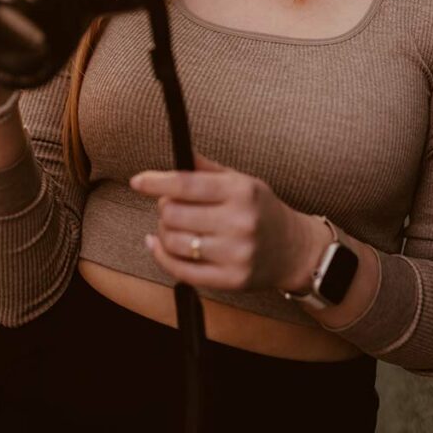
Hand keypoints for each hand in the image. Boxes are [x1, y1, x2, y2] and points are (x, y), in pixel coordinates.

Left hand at [130, 153, 330, 291]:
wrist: (294, 250)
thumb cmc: (262, 210)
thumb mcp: (242, 181)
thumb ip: (207, 169)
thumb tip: (179, 152)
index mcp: (241, 191)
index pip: (188, 184)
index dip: (157, 182)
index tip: (138, 181)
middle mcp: (239, 222)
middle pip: (175, 214)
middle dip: (164, 208)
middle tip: (170, 206)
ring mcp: (235, 253)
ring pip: (175, 243)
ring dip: (163, 233)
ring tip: (171, 226)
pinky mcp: (231, 280)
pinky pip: (182, 272)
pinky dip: (162, 257)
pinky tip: (159, 246)